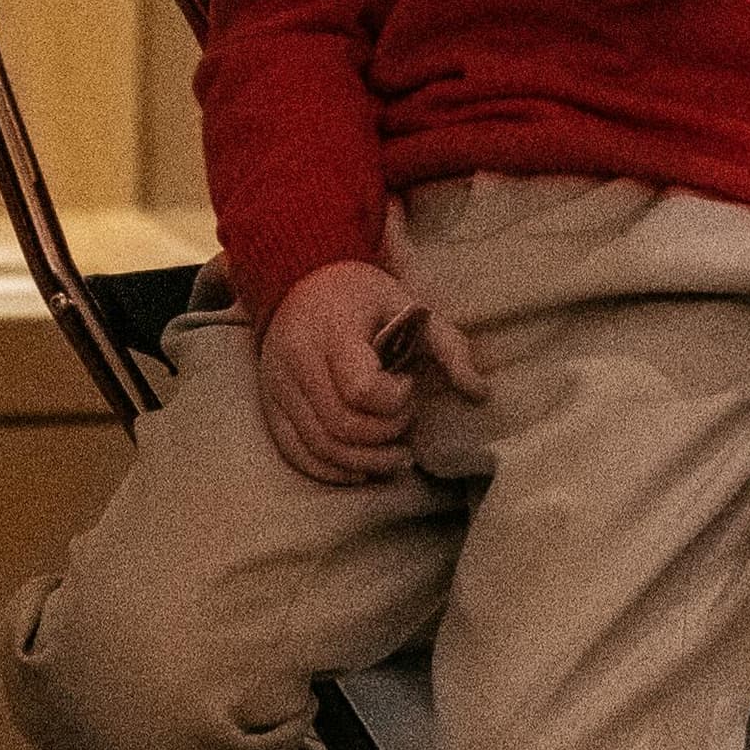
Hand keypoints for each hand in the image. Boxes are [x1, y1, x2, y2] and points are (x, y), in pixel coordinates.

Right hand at [256, 257, 488, 484]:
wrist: (298, 278)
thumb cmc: (361, 294)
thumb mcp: (409, 305)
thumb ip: (449, 346)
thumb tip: (480, 393)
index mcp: (333, 330)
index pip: (360, 389)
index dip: (394, 402)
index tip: (408, 386)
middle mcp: (298, 360)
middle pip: (342, 426)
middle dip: (385, 435)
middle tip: (406, 423)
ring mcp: (278, 385)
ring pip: (320, 447)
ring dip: (364, 462)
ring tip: (396, 456)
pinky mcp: (269, 404)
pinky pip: (295, 453)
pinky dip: (329, 471)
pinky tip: (361, 471)